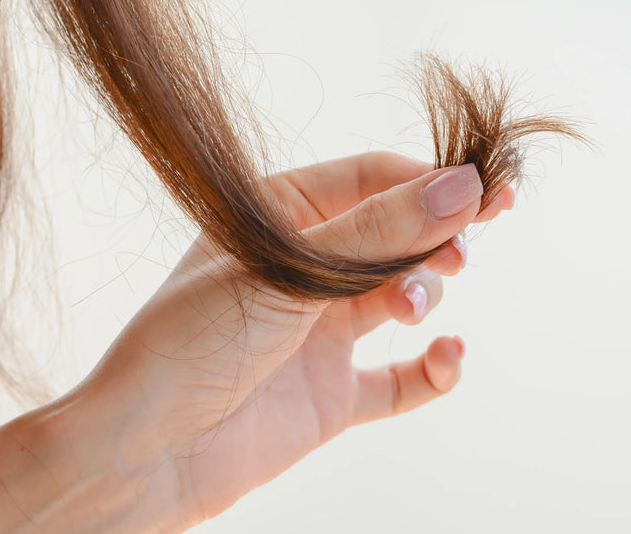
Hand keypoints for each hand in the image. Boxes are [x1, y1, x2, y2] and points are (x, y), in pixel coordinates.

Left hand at [74, 152, 513, 527]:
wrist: (146, 452)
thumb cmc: (190, 343)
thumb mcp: (287, 275)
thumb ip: (378, 234)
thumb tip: (463, 187)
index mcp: (279, 217)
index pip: (371, 178)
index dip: (430, 182)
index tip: (485, 194)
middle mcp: (305, 270)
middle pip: (395, 235)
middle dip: (433, 238)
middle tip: (458, 252)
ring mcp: (320, 332)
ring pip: (403, 297)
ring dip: (424, 294)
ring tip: (409, 309)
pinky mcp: (333, 393)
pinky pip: (402, 378)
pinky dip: (433, 370)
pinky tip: (447, 356)